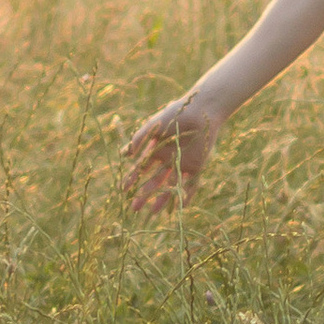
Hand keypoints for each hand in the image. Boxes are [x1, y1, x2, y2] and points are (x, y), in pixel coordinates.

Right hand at [125, 92, 223, 211]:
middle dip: (143, 194)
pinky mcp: (196, 166)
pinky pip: (191, 184)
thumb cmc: (176, 114)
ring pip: (170, 186)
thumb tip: (124, 155)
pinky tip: (178, 207)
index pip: (141, 169)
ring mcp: (182, 164)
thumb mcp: (154, 127)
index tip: (122, 190)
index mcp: (156, 151)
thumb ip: (139, 139)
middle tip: (134, 208)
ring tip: (152, 212)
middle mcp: (167, 160)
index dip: (132, 180)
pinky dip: (186, 195)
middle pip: (153, 182)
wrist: (200, 111)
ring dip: (161, 199)